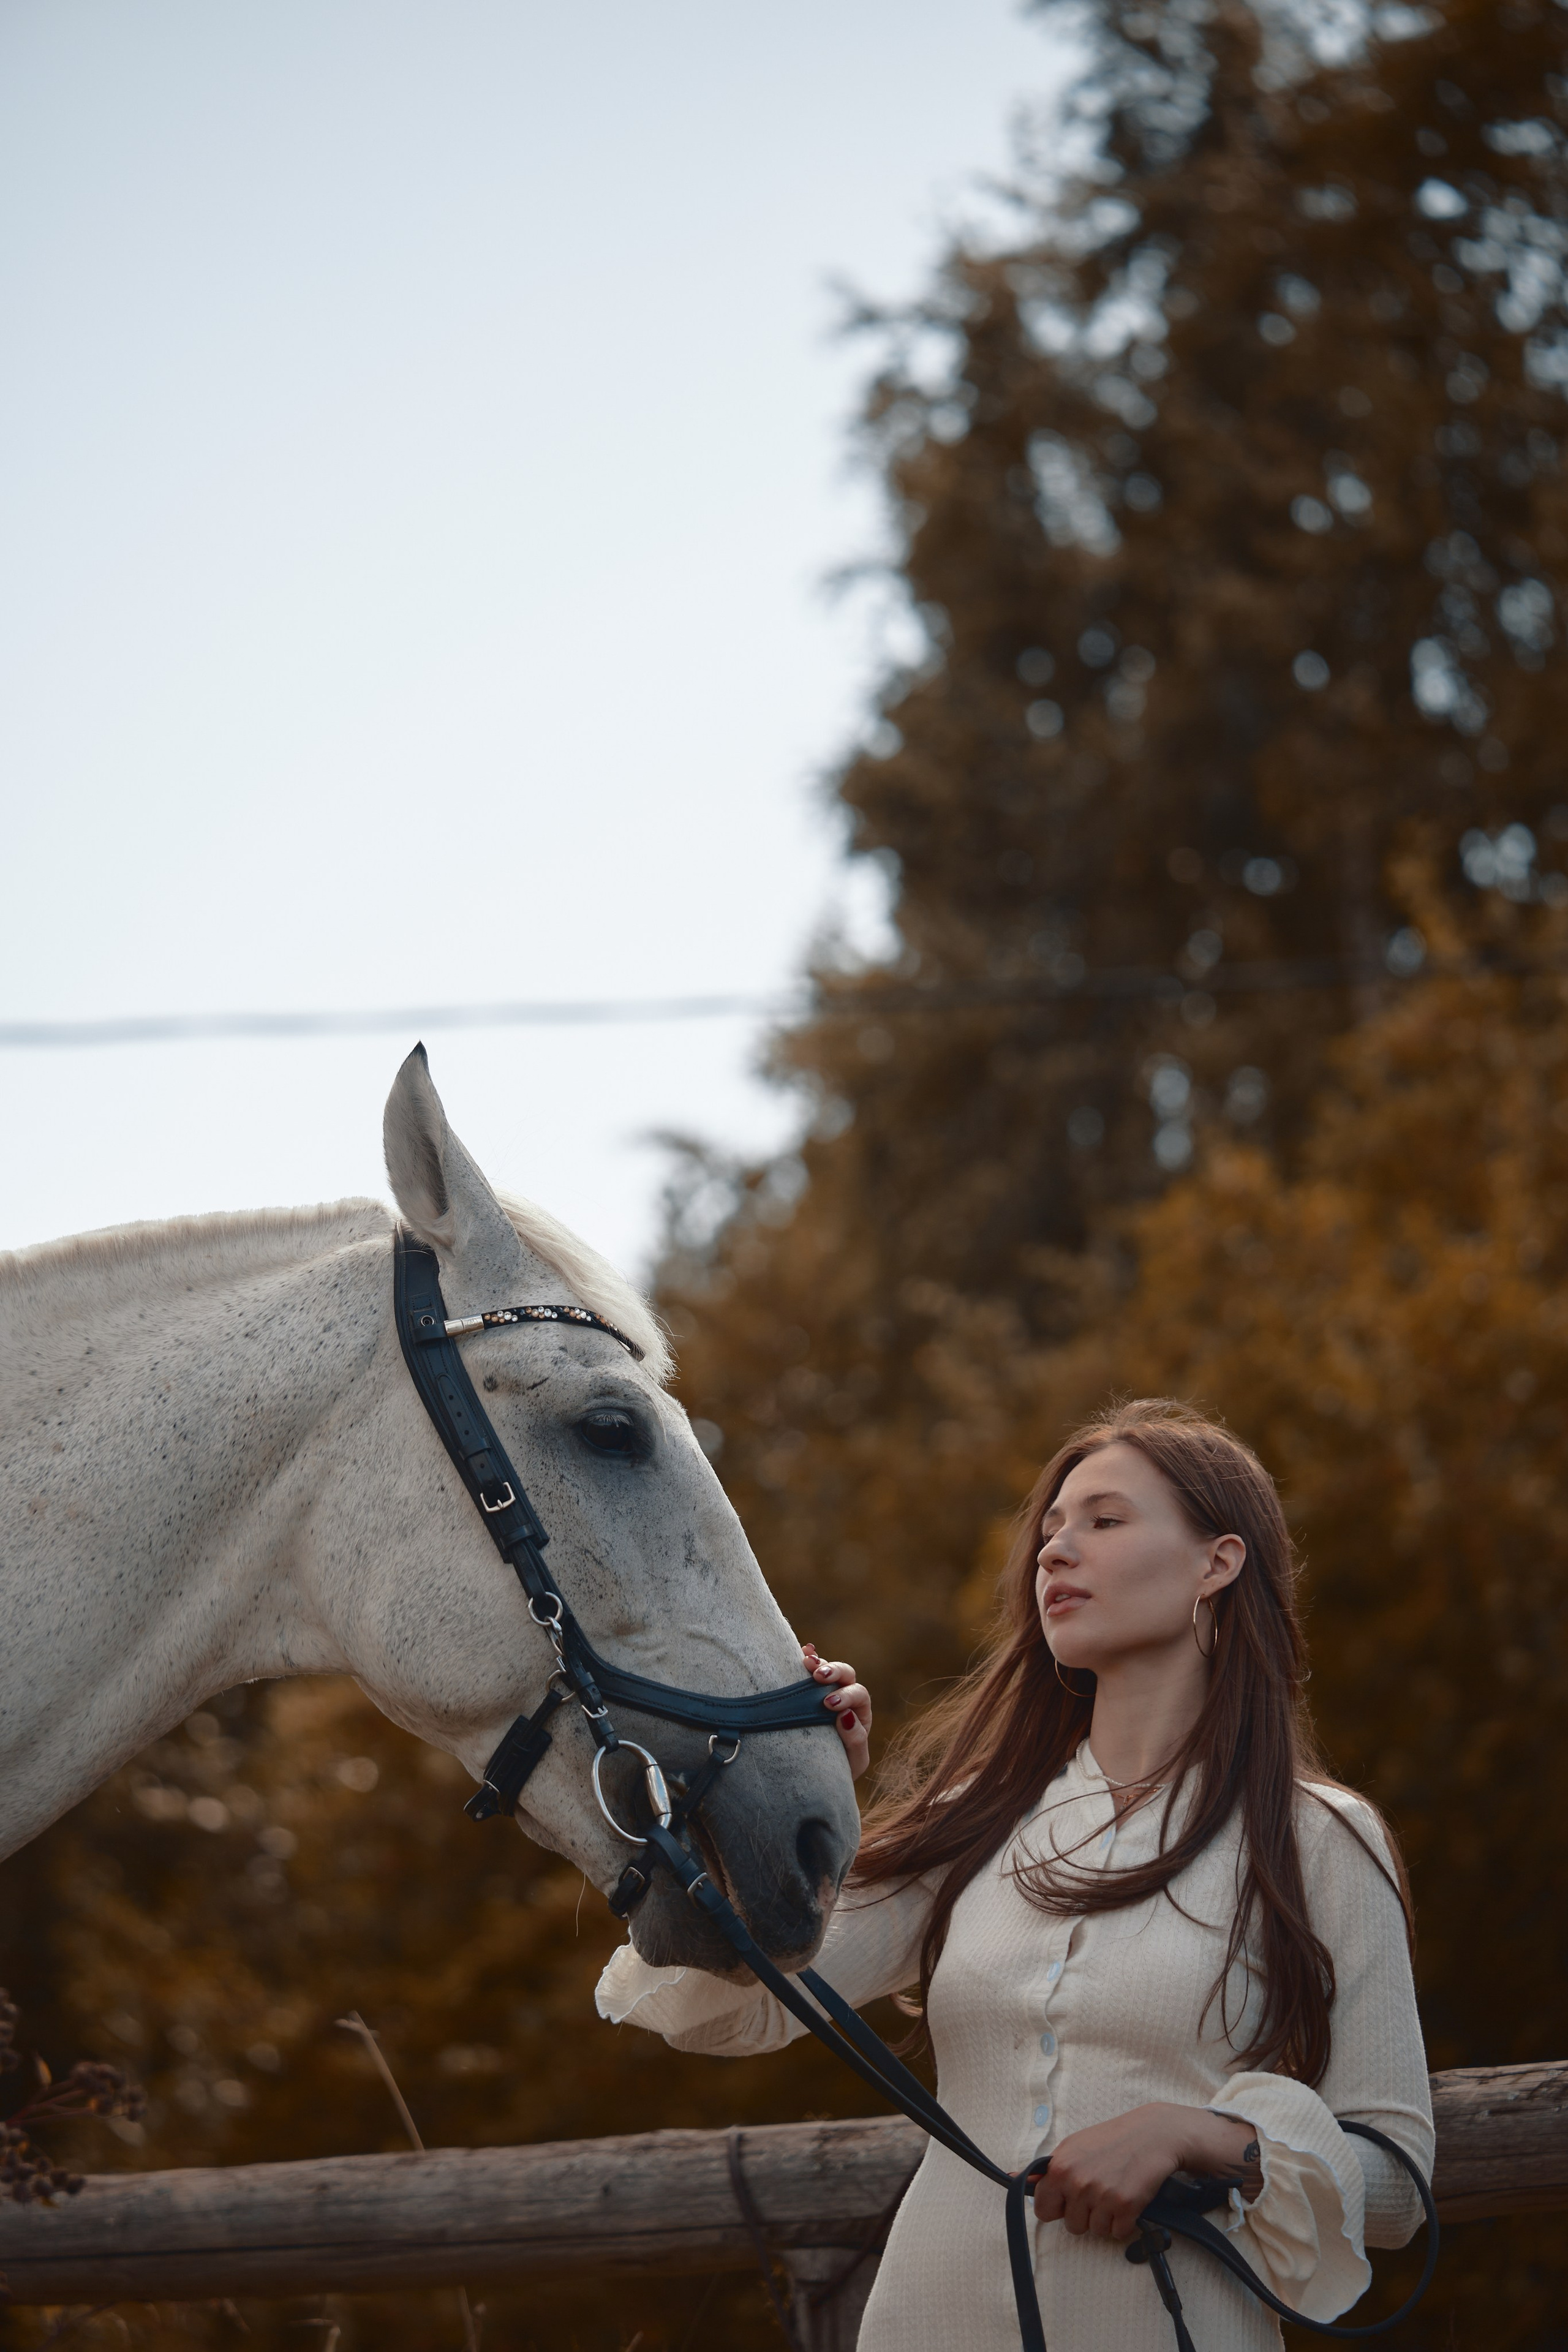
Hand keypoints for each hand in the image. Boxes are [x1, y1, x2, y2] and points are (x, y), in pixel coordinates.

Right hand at [802, 1644, 872, 1779]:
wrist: (820, 1774)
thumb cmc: (841, 1767)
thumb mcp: (854, 1760)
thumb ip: (856, 1741)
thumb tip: (846, 1716)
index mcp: (860, 1711)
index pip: (859, 1695)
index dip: (846, 1696)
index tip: (830, 1704)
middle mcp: (846, 1696)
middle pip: (846, 1675)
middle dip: (834, 1672)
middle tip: (819, 1676)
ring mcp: (826, 1691)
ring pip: (828, 1668)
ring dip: (818, 1663)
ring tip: (806, 1660)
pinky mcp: (808, 1690)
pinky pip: (811, 1670)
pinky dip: (808, 1657)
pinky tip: (803, 1650)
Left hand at [1031, 2104, 1260, 2240]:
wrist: (1151, 2135)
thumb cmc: (1110, 2141)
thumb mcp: (1072, 2148)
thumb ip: (1046, 2170)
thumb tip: (1014, 2179)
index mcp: (1059, 2167)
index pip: (1043, 2210)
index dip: (1057, 2208)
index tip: (1070, 2199)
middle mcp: (1077, 2182)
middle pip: (1071, 2225)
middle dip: (1084, 2214)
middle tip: (1099, 2191)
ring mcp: (1101, 2195)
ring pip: (1095, 2231)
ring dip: (1106, 2218)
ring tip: (1114, 2192)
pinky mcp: (1125, 2206)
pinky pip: (1117, 2233)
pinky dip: (1124, 2223)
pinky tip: (1128, 2200)